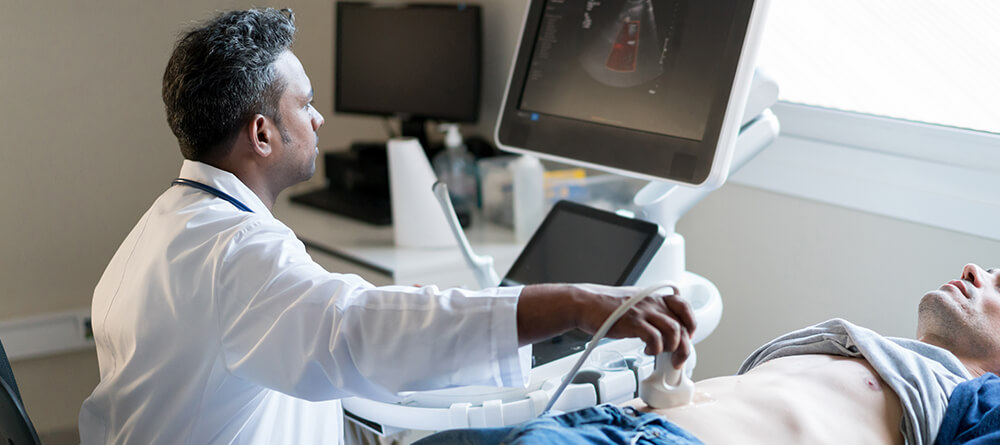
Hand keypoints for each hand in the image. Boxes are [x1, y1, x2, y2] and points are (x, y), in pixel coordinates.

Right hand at [516, 283, 695, 366]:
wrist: (583, 304)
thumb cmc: (604, 307)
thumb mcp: (633, 304)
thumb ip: (649, 313)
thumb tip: (662, 331)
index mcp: (653, 296)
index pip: (683, 305)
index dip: (690, 323)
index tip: (687, 337)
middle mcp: (651, 302)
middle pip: (682, 324)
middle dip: (684, 346)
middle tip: (678, 359)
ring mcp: (643, 311)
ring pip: (673, 331)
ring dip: (671, 348)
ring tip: (660, 355)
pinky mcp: (633, 322)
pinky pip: (655, 339)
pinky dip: (655, 349)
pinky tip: (647, 351)